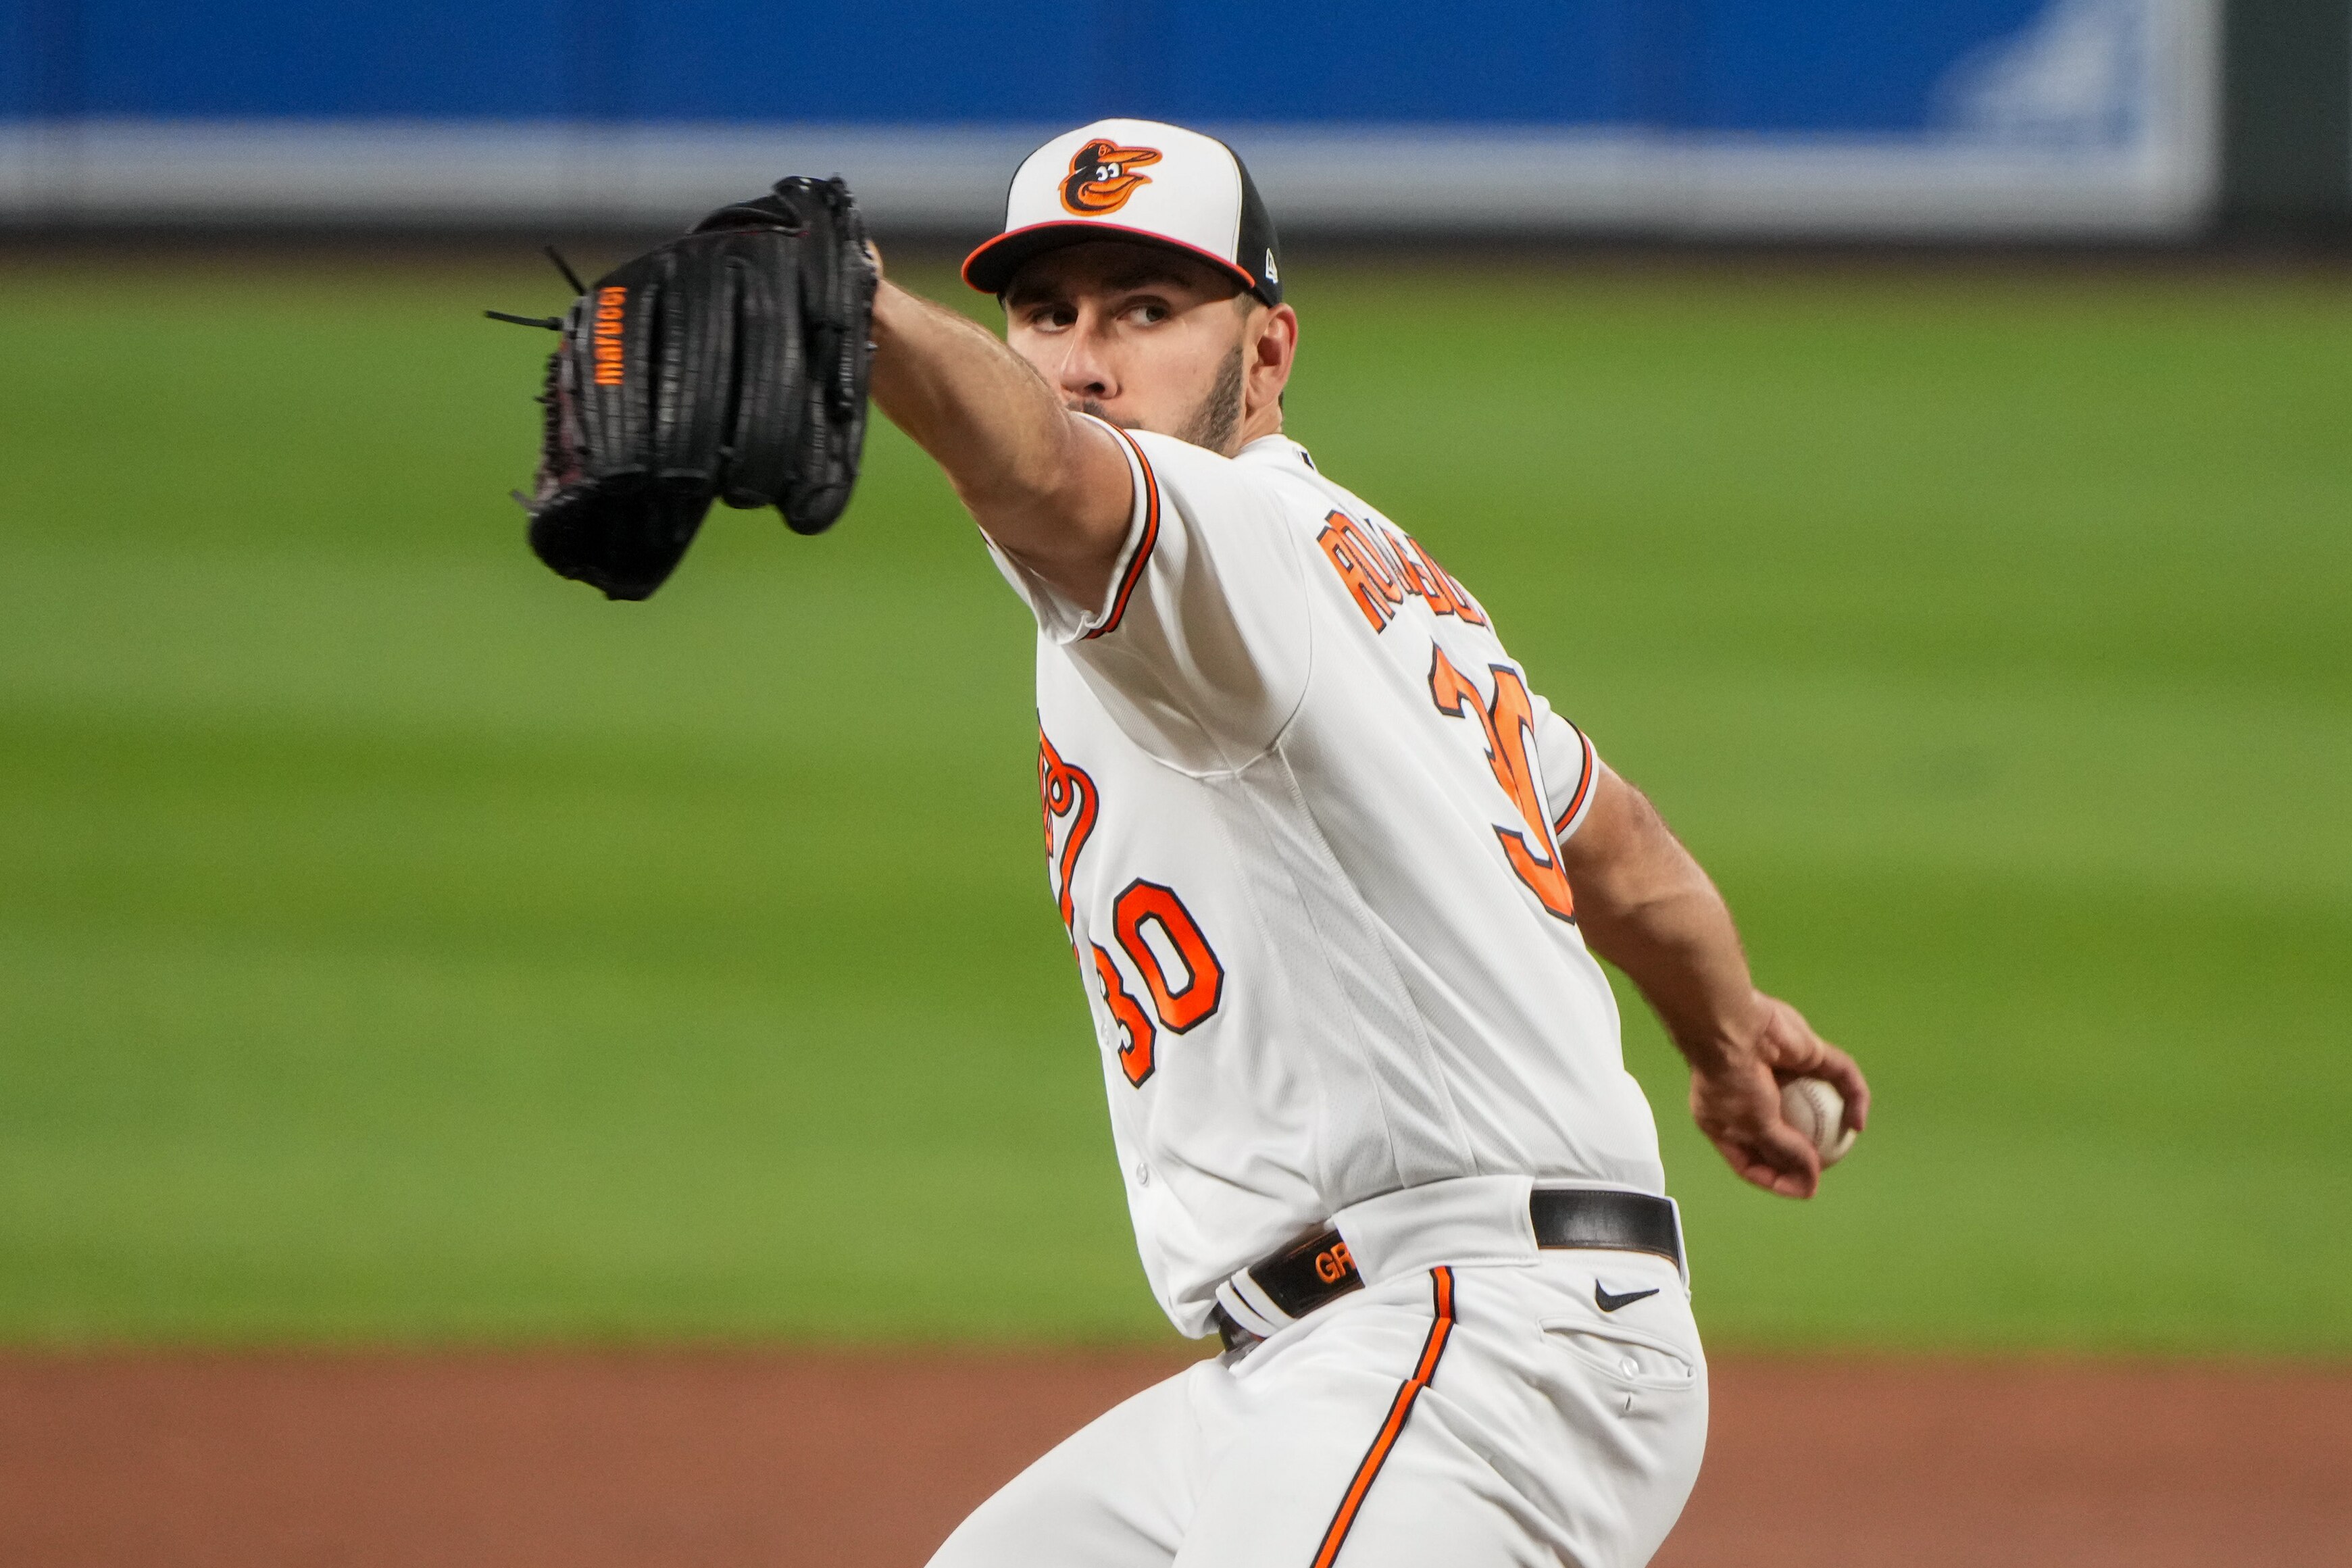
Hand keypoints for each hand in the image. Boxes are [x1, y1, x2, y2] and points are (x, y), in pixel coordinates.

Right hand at [1685, 993, 1869, 1198]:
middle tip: (1824, 1170)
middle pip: (1784, 1135)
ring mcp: (1782, 1073)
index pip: (1752, 1160)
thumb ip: (1784, 1152)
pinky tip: (1860, 1122)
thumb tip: (1811, 1179)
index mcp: (1726, 1119)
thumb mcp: (1754, 1127)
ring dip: (1832, 1126)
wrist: (1732, 1030)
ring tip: (1846, 1146)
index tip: (1803, 1189)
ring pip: (1815, 1103)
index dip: (1776, 1179)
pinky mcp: (1808, 1053)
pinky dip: (1853, 1099)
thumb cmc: (1731, 1081)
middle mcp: (1754, 1097)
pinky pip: (1839, 1076)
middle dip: (1804, 1155)